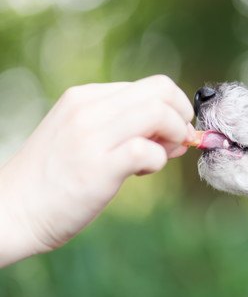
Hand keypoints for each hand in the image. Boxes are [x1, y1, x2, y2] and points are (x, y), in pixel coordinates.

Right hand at [0, 76, 194, 266]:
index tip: (168, 135)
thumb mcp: (81, 137)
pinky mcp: (97, 167)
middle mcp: (88, 109)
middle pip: (161, 90)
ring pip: (159, 113)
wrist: (10, 211)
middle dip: (181, 116)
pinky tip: (141, 173)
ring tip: (159, 158)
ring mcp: (91, 136)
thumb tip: (176, 133)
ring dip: (174, 136)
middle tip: (175, 143)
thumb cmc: (51, 180)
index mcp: (85, 97)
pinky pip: (147, 151)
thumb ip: (122, 128)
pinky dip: (157, 162)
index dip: (172, 108)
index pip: (150, 85)